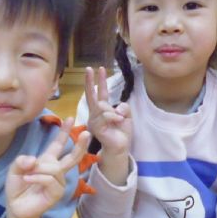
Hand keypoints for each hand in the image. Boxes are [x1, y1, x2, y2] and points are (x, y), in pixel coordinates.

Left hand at [4, 117, 89, 217]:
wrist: (16, 207)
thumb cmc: (18, 188)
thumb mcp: (15, 170)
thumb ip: (22, 161)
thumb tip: (34, 160)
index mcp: (47, 161)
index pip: (58, 145)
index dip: (63, 132)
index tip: (70, 119)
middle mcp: (56, 171)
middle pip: (72, 157)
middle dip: (80, 145)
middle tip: (86, 133)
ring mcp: (58, 183)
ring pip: (54, 168)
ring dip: (38, 170)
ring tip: (27, 175)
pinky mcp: (56, 193)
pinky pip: (49, 179)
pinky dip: (37, 178)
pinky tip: (27, 179)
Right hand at [84, 66, 131, 184]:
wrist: (120, 148)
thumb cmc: (121, 133)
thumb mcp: (126, 116)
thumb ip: (123, 107)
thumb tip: (117, 106)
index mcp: (102, 110)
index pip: (100, 93)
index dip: (99, 81)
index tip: (99, 69)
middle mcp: (95, 114)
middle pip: (92, 96)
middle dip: (91, 81)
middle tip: (90, 68)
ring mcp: (94, 121)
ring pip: (102, 107)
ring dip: (113, 112)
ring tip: (120, 119)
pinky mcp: (96, 128)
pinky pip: (105, 116)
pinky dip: (114, 117)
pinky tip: (118, 121)